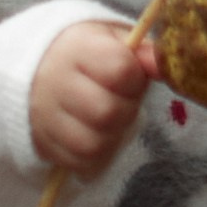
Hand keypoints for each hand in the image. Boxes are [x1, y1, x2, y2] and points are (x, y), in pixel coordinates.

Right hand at [31, 23, 157, 179]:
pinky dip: (96, 158)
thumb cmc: (90, 58)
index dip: (135, 78)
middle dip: (126, 111)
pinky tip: (97, 137)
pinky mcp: (42, 143)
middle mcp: (55, 82)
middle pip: (107, 112)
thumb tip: (165, 67)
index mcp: (77, 49)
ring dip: (112, 138)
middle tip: (122, 102)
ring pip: (92, 144)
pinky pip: (79, 163)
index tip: (130, 76)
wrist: (40, 70)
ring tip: (111, 122)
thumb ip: (145, 54)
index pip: (119, 70)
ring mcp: (45, 116)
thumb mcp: (115, 43)